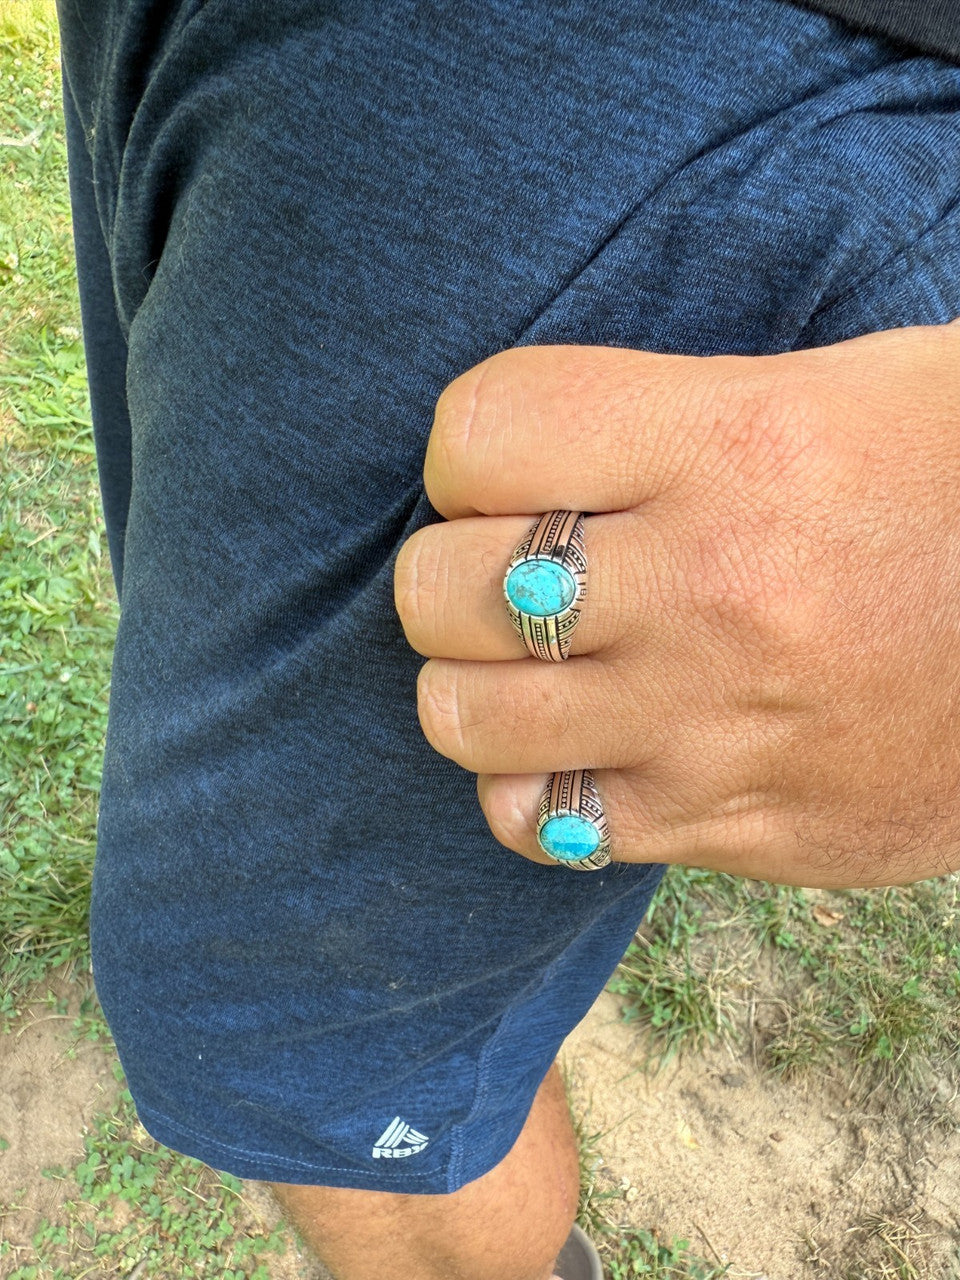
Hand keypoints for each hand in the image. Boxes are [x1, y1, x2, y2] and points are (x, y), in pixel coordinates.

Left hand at [394, 324, 959, 887]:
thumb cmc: (950, 483)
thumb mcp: (835, 387)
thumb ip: (663, 413)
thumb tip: (519, 455)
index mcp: (738, 443)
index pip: (483, 435)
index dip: (468, 452)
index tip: (506, 470)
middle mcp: (717, 589)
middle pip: (444, 588)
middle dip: (446, 573)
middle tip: (504, 569)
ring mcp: (722, 725)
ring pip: (468, 720)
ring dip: (471, 684)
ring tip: (527, 664)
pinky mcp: (743, 826)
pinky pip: (548, 824)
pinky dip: (535, 786)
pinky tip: (581, 747)